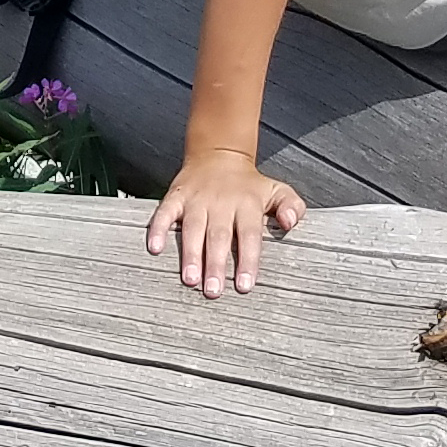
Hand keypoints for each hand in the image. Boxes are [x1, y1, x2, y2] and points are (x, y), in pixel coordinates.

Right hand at [146, 150, 304, 297]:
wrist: (219, 154)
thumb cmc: (250, 185)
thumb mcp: (277, 190)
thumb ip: (292, 206)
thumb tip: (290, 222)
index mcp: (247, 204)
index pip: (249, 235)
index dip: (247, 260)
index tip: (244, 285)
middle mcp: (221, 202)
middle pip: (219, 236)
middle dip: (216, 264)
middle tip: (213, 291)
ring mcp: (196, 199)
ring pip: (193, 228)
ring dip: (190, 254)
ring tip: (189, 279)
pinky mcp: (176, 196)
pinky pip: (165, 212)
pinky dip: (158, 228)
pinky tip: (155, 248)